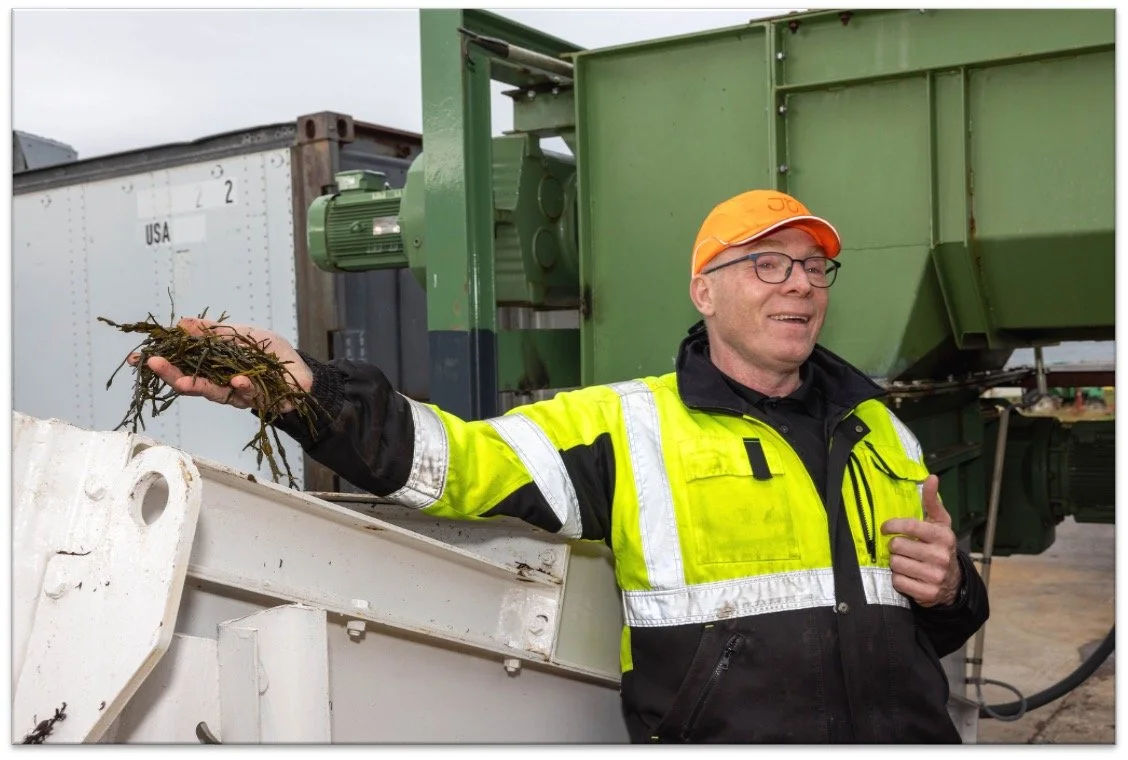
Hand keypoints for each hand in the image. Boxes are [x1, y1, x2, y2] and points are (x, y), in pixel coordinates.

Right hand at [126, 317, 312, 412]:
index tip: (137, 358)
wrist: (303, 373)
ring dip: (199, 385)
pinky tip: (237, 380)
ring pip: (214, 392)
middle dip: (170, 374)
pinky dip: (243, 387)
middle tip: (152, 364)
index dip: (161, 362)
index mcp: (212, 366)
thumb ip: (214, 332)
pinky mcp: (258, 402)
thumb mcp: (243, 335)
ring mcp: (236, 395)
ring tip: (182, 381)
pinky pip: (248, 395)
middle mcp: (219, 383)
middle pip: (190, 381)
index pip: (181, 364)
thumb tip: (183, 322)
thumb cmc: (271, 353)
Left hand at [880, 475, 960, 606]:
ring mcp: (935, 576)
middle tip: (901, 548)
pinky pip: (898, 582)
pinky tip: (908, 576)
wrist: (953, 581)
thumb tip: (930, 477)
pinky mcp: (927, 593)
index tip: (884, 528)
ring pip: (896, 564)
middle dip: (895, 546)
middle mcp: (941, 556)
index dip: (892, 525)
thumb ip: (931, 501)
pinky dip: (898, 579)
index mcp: (943, 536)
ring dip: (895, 563)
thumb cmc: (940, 545)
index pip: (910, 526)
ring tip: (906, 561)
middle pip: (898, 546)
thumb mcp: (939, 523)